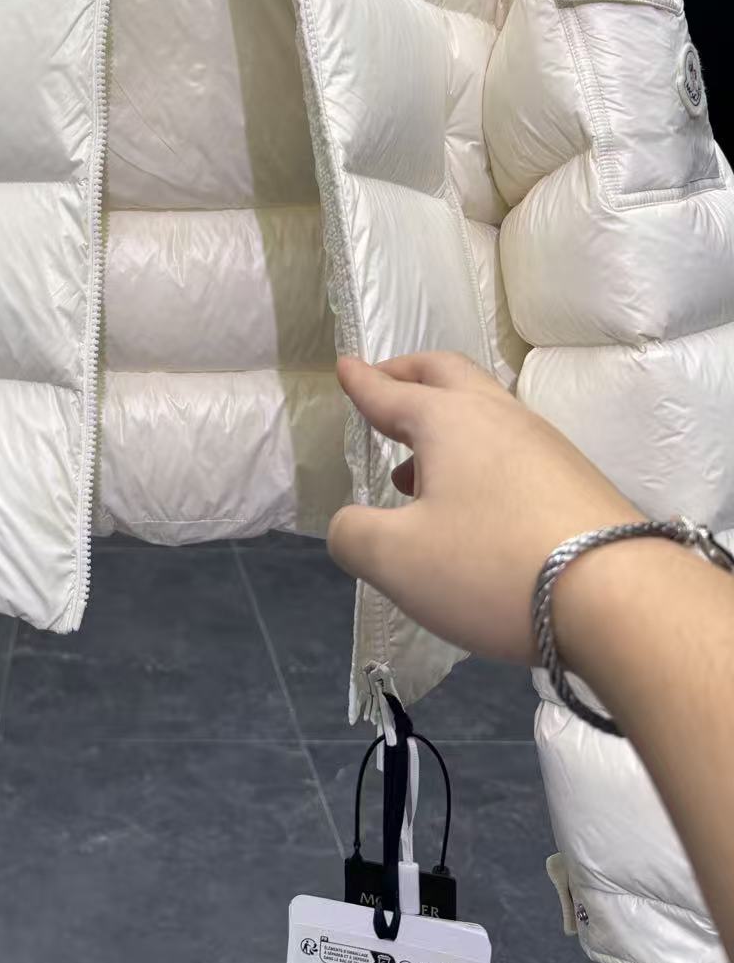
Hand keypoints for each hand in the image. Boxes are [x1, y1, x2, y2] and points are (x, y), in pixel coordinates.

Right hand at [326, 352, 643, 662]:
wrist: (617, 597)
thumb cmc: (491, 565)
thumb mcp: (396, 560)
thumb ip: (354, 535)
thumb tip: (349, 524)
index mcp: (447, 421)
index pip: (393, 392)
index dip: (363, 383)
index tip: (346, 365)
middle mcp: (498, 417)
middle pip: (448, 375)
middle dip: (410, 375)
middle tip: (385, 385)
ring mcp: (544, 445)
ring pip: (485, 413)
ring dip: (444, 425)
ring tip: (414, 470)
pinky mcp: (575, 481)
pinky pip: (512, 449)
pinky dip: (478, 457)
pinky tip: (473, 507)